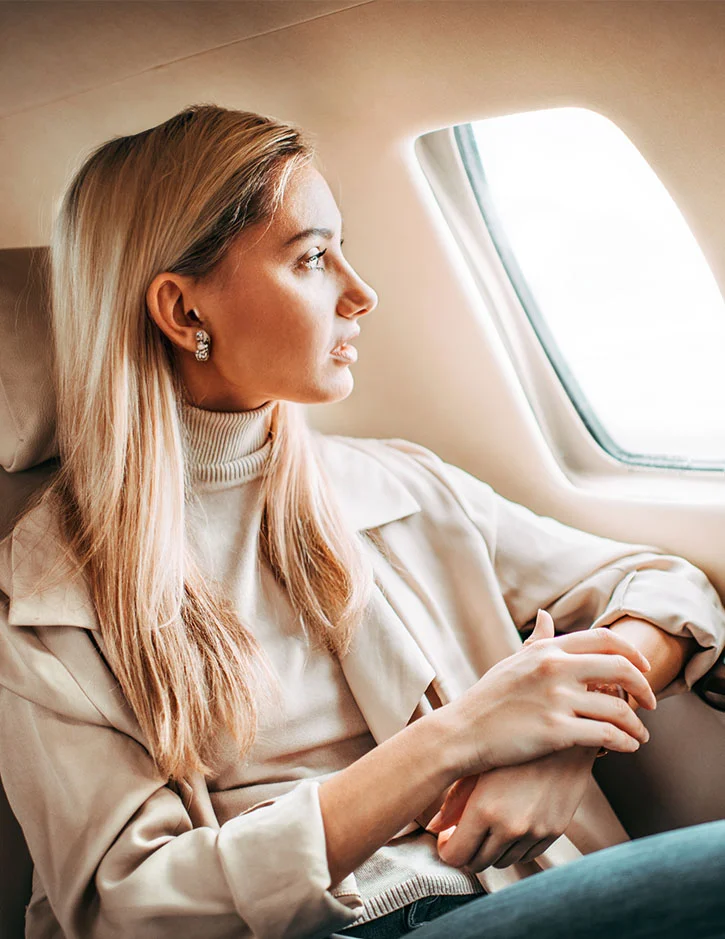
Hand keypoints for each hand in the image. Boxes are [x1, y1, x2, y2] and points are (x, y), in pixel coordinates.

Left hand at [427, 746, 595, 872]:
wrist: (561, 735)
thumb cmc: (511, 744)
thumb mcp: (478, 766)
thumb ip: (454, 801)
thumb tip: (435, 827)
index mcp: (484, 809)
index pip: (456, 856)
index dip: (447, 850)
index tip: (447, 838)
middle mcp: (509, 826)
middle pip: (478, 863)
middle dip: (467, 851)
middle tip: (463, 833)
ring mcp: (534, 832)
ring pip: (503, 862)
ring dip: (491, 850)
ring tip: (487, 827)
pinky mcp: (554, 832)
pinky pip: (527, 854)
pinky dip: (515, 847)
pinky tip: (509, 824)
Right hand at [432, 609, 655, 777]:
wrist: (461, 732)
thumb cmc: (487, 699)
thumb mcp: (512, 662)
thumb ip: (537, 641)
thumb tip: (548, 616)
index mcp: (547, 650)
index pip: (604, 640)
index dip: (632, 654)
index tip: (643, 669)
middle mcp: (555, 669)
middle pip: (621, 668)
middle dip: (644, 687)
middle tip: (651, 703)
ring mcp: (556, 700)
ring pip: (618, 708)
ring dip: (637, 725)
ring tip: (640, 735)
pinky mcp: (556, 732)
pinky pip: (606, 735)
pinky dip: (625, 742)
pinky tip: (628, 748)